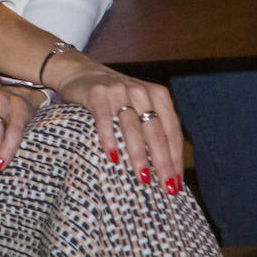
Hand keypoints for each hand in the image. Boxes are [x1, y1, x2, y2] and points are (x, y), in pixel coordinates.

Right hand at [48, 57, 183, 193]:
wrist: (80, 71)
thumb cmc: (114, 97)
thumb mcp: (138, 104)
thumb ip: (153, 126)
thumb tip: (168, 169)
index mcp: (158, 95)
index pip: (172, 131)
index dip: (176, 158)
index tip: (176, 182)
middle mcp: (140, 91)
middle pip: (155, 131)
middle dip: (162, 162)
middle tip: (166, 186)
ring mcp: (118, 90)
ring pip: (132, 127)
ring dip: (138, 155)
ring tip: (143, 177)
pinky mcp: (96, 93)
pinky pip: (104, 119)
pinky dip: (109, 138)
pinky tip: (113, 157)